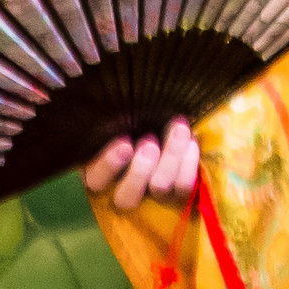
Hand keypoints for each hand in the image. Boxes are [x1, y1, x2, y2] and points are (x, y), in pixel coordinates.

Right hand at [85, 117, 199, 212]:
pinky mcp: (176, 193)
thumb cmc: (129, 114)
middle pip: (127, 198)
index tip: (124, 143)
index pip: (95, 179)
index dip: (109, 165)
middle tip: (150, 142)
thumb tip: (98, 89)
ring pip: (160, 191)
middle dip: (140, 171)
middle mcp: (121, 188)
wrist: (162, 119)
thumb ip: (104, 112)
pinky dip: (190, 163)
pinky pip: (185, 187)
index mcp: (97, 171)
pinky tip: (193, 140)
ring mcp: (150, 194)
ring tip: (179, 129)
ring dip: (171, 159)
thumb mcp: (111, 114)